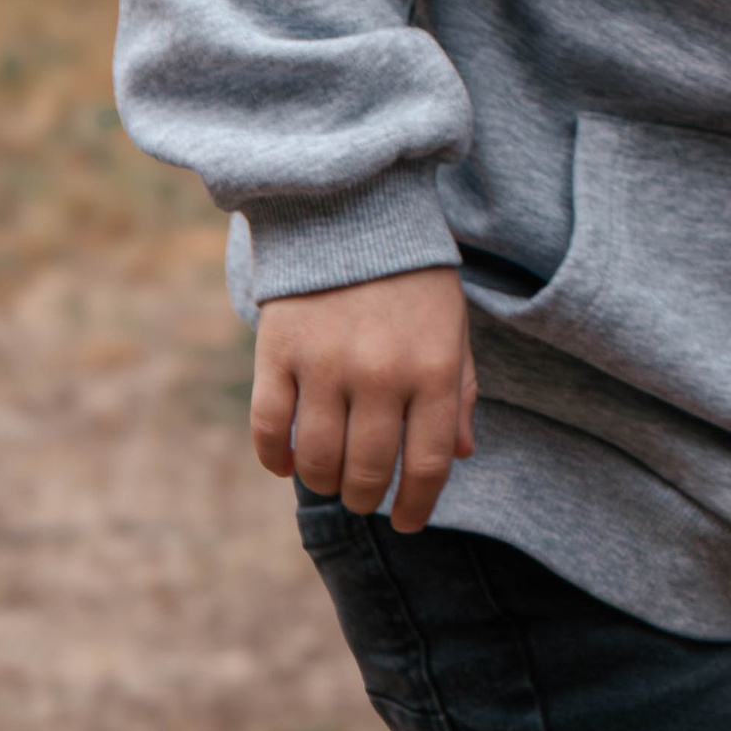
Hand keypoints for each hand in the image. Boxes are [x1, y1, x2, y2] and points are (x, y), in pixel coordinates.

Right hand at [251, 266, 476, 532]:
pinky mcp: (279, 351)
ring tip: (330, 479)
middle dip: (366, 497)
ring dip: (324, 482)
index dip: (416, 506)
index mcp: (434, 369)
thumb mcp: (453, 327)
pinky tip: (287, 462)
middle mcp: (382, 373)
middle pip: (369, 471)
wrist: (353, 208)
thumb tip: (460, 456)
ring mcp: (327, 363)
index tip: (406, 522)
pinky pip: (270, 427)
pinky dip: (276, 457)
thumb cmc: (412, 277)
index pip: (427, 465)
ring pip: (319, 459)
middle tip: (363, 496)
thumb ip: (458, 391)